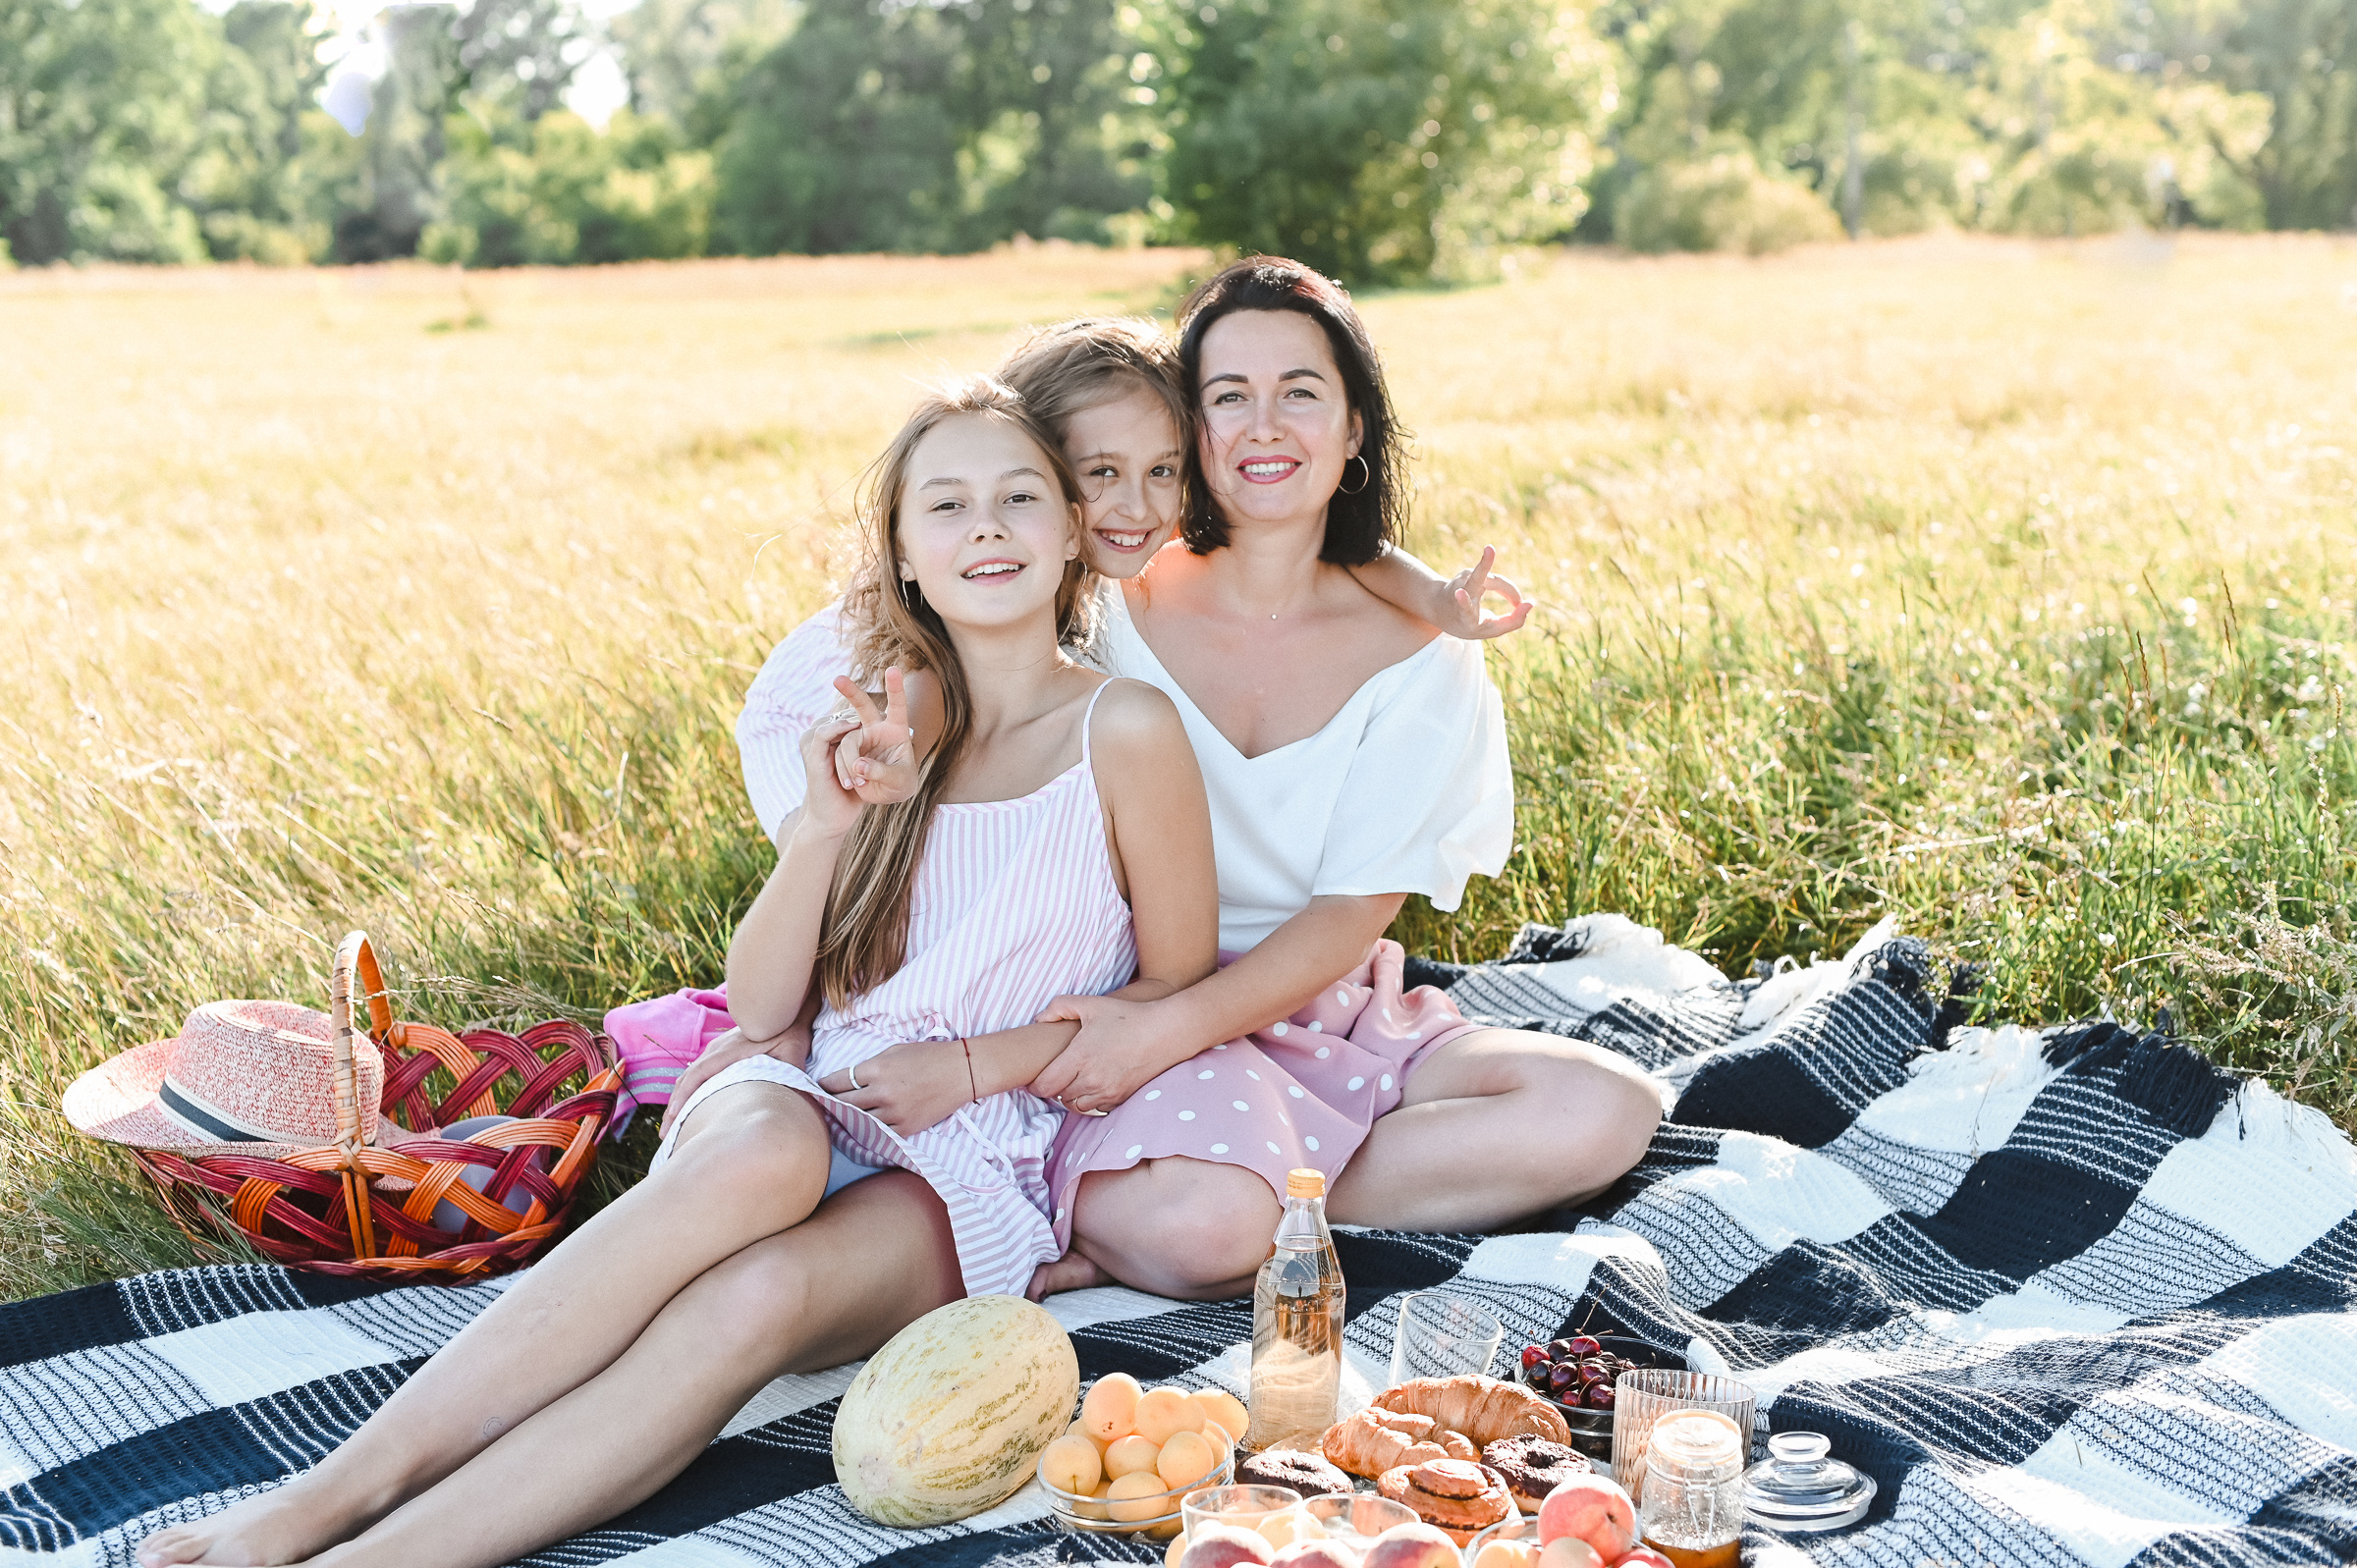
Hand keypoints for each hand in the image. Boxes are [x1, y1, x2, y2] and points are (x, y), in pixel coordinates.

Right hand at [658, 1023, 809, 1138]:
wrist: (785, 1008)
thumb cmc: (790, 1031)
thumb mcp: (792, 1051)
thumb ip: (790, 1074)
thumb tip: (799, 1101)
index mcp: (728, 1051)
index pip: (698, 1075)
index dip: (684, 1097)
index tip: (674, 1118)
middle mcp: (716, 1049)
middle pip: (687, 1079)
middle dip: (674, 1108)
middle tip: (667, 1136)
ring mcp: (716, 1050)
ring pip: (689, 1077)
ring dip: (679, 1101)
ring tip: (673, 1128)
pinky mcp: (720, 1052)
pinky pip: (697, 1073)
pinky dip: (688, 1091)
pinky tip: (688, 1108)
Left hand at [816, 1038, 971, 1136]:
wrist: (961, 1072)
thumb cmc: (928, 1055)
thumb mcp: (894, 1051)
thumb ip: (870, 1066)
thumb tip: (849, 1079)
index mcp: (876, 1069)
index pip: (837, 1082)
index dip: (823, 1086)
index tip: (817, 1089)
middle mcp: (881, 1092)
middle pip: (843, 1104)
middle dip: (830, 1104)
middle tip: (821, 1105)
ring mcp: (893, 1113)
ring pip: (858, 1122)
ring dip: (847, 1120)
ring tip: (836, 1120)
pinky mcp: (906, 1128)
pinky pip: (879, 1135)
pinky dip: (868, 1132)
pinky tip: (860, 1131)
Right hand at [831, 669, 917, 804]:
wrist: (880, 799)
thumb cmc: (896, 787)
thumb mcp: (897, 782)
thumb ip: (881, 771)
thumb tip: (858, 764)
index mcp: (895, 731)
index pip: (897, 705)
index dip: (895, 688)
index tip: (893, 669)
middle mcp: (874, 730)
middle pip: (862, 706)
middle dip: (851, 691)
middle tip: (837, 679)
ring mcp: (855, 738)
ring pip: (848, 740)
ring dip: (851, 764)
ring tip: (859, 784)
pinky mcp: (838, 751)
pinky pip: (835, 749)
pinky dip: (842, 766)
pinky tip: (849, 782)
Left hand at [1029, 994, 1202, 1112]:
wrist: (1165, 1033)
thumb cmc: (1127, 1016)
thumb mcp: (1091, 1004)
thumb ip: (1059, 1007)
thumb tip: (1038, 1020)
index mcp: (1080, 1056)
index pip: (1044, 1085)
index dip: (1035, 1085)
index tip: (1035, 1078)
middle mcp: (1092, 1079)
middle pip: (1058, 1097)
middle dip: (1054, 1088)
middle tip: (1056, 1075)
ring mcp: (1107, 1091)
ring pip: (1076, 1107)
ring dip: (1071, 1097)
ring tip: (1074, 1080)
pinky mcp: (1121, 1098)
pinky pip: (1096, 1109)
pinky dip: (1091, 1101)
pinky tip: (1093, 1085)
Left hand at [1443, 547, 1532, 639]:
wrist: (1439, 608)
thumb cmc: (1467, 623)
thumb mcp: (1488, 629)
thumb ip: (1513, 621)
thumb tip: (1531, 603)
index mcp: (1461, 615)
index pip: (1464, 608)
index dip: (1463, 602)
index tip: (1460, 593)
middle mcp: (1460, 593)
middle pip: (1475, 579)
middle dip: (1483, 566)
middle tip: (1489, 548)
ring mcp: (1464, 579)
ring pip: (1494, 581)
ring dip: (1509, 593)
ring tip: (1518, 602)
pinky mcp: (1468, 572)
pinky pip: (1496, 581)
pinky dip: (1507, 591)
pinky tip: (1513, 600)